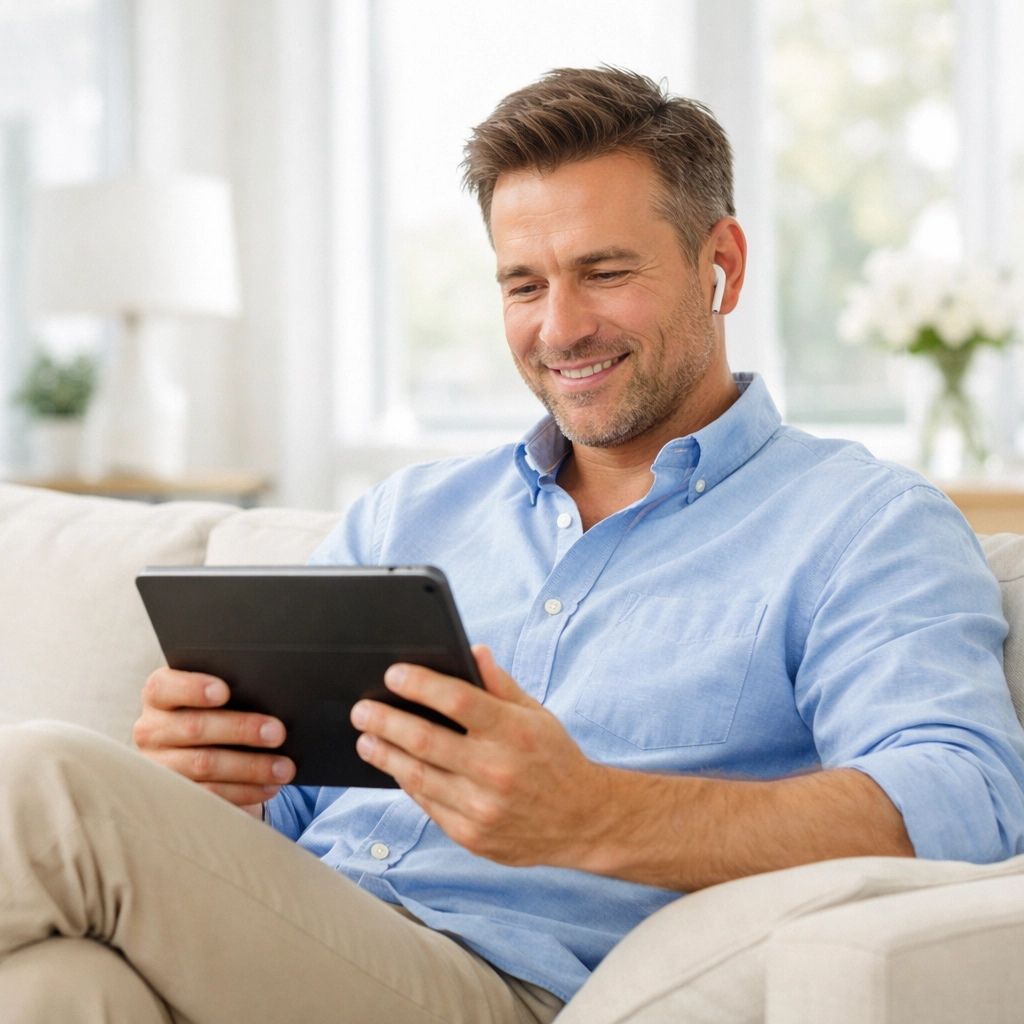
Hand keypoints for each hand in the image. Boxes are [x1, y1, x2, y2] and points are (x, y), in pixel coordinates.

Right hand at [134, 667, 294, 812]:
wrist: (198, 751)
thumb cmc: (214, 712)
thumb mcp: (217, 700)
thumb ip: (232, 692)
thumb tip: (272, 698)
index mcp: (159, 695)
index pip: (164, 687)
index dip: (192, 688)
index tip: (224, 691)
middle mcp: (152, 730)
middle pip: (194, 728)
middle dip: (240, 729)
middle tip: (278, 733)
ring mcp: (159, 766)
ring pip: (204, 765)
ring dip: (250, 767)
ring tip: (284, 768)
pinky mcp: (173, 795)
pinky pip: (209, 796)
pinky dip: (244, 791)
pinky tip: (269, 787)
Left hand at [350, 645, 614, 866]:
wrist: (582, 821)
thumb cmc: (555, 759)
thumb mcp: (536, 714)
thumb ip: (500, 684)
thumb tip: (472, 651)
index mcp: (515, 731)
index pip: (459, 700)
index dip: (421, 685)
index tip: (393, 674)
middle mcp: (498, 770)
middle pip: (425, 740)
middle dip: (385, 721)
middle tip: (362, 709)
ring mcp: (482, 807)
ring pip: (417, 776)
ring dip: (385, 754)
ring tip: (366, 738)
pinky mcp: (472, 836)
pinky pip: (427, 804)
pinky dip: (407, 783)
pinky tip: (395, 767)